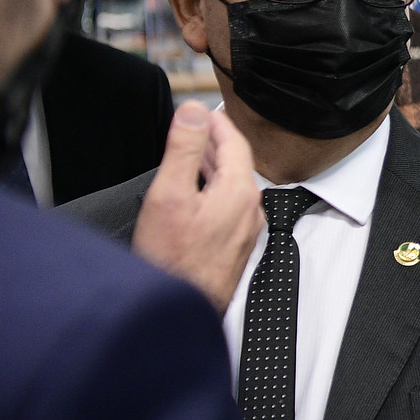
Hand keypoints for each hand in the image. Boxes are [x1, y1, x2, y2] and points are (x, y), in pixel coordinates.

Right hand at [132, 101, 262, 311]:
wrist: (179, 309)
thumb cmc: (171, 259)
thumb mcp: (170, 194)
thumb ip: (184, 149)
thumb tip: (193, 111)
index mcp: (239, 192)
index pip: (235, 143)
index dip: (216, 122)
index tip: (201, 109)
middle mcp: (249, 210)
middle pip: (235, 163)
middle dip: (214, 142)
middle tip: (194, 126)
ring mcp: (244, 230)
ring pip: (232, 185)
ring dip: (212, 165)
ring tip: (191, 152)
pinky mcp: (234, 246)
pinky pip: (228, 205)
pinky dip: (213, 188)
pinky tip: (195, 191)